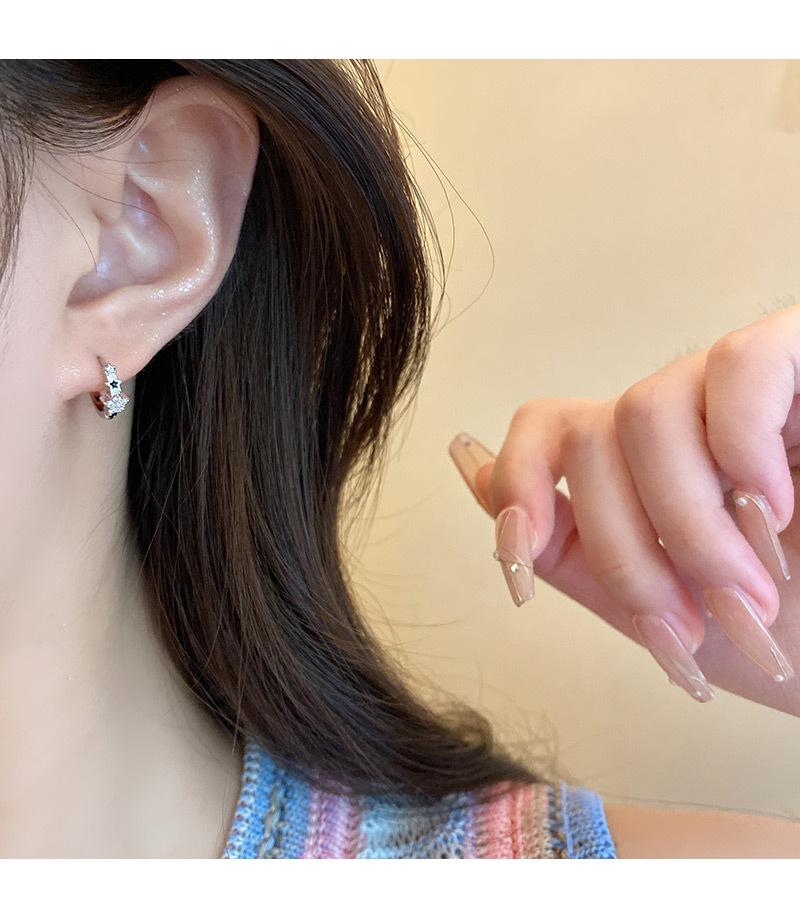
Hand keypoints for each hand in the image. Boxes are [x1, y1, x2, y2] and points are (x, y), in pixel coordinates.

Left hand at [448, 307, 799, 714]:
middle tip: (690, 629)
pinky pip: (739, 367)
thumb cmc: (789, 636)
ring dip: (689, 526)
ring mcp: (743, 386)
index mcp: (641, 469)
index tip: (519, 572)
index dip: (515, 489)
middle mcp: (683, 416)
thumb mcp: (657, 607)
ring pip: (646, 409)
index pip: (544, 428)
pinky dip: (741, 449)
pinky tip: (774, 506)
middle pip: (591, 439)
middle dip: (629, 556)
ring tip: (750, 591)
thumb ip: (566, 543)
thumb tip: (467, 459)